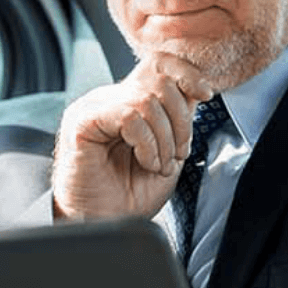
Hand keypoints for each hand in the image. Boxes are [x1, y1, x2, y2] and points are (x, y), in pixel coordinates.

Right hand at [52, 53, 213, 219]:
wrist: (103, 224)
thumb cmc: (129, 196)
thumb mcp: (168, 153)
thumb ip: (179, 119)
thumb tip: (195, 91)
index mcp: (128, 101)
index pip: (160, 64)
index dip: (187, 73)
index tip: (205, 95)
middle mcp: (109, 98)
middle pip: (160, 79)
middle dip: (181, 119)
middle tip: (176, 154)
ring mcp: (93, 107)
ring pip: (147, 99)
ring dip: (164, 139)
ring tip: (157, 165)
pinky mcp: (82, 122)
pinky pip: (129, 116)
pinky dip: (147, 143)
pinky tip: (144, 162)